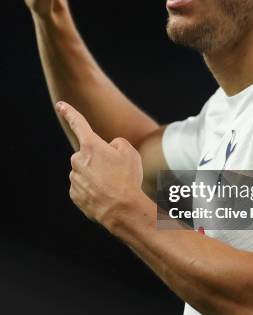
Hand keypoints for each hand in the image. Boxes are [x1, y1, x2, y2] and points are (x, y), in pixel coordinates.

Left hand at [56, 101, 143, 228]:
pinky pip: (84, 187)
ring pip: (85, 172)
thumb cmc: (127, 178)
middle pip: (88, 155)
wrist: (122, 209)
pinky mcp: (74, 194)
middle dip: (99, 160)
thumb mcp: (130, 152)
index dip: (69, 112)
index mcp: (91, 146)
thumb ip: (116, 143)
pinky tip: (105, 195)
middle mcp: (78, 160)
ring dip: (97, 176)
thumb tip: (108, 148)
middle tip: (116, 172)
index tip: (60, 105)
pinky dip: (93, 190)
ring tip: (113, 186)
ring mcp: (75, 178)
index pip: (78, 124)